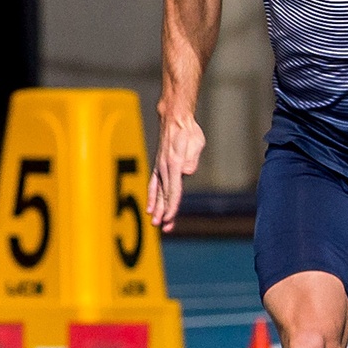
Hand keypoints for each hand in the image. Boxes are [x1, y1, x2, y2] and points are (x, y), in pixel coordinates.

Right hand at [147, 112, 205, 232]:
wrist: (175, 120)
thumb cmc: (189, 132)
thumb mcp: (197, 143)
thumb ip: (192, 159)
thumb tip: (187, 172)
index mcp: (175, 164)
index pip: (174, 191)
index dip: (172, 206)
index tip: (169, 218)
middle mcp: (165, 168)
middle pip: (165, 195)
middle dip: (164, 212)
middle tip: (164, 227)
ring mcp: (160, 168)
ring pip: (158, 192)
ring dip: (156, 208)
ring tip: (155, 222)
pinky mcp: (159, 167)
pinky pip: (154, 185)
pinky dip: (152, 197)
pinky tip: (150, 207)